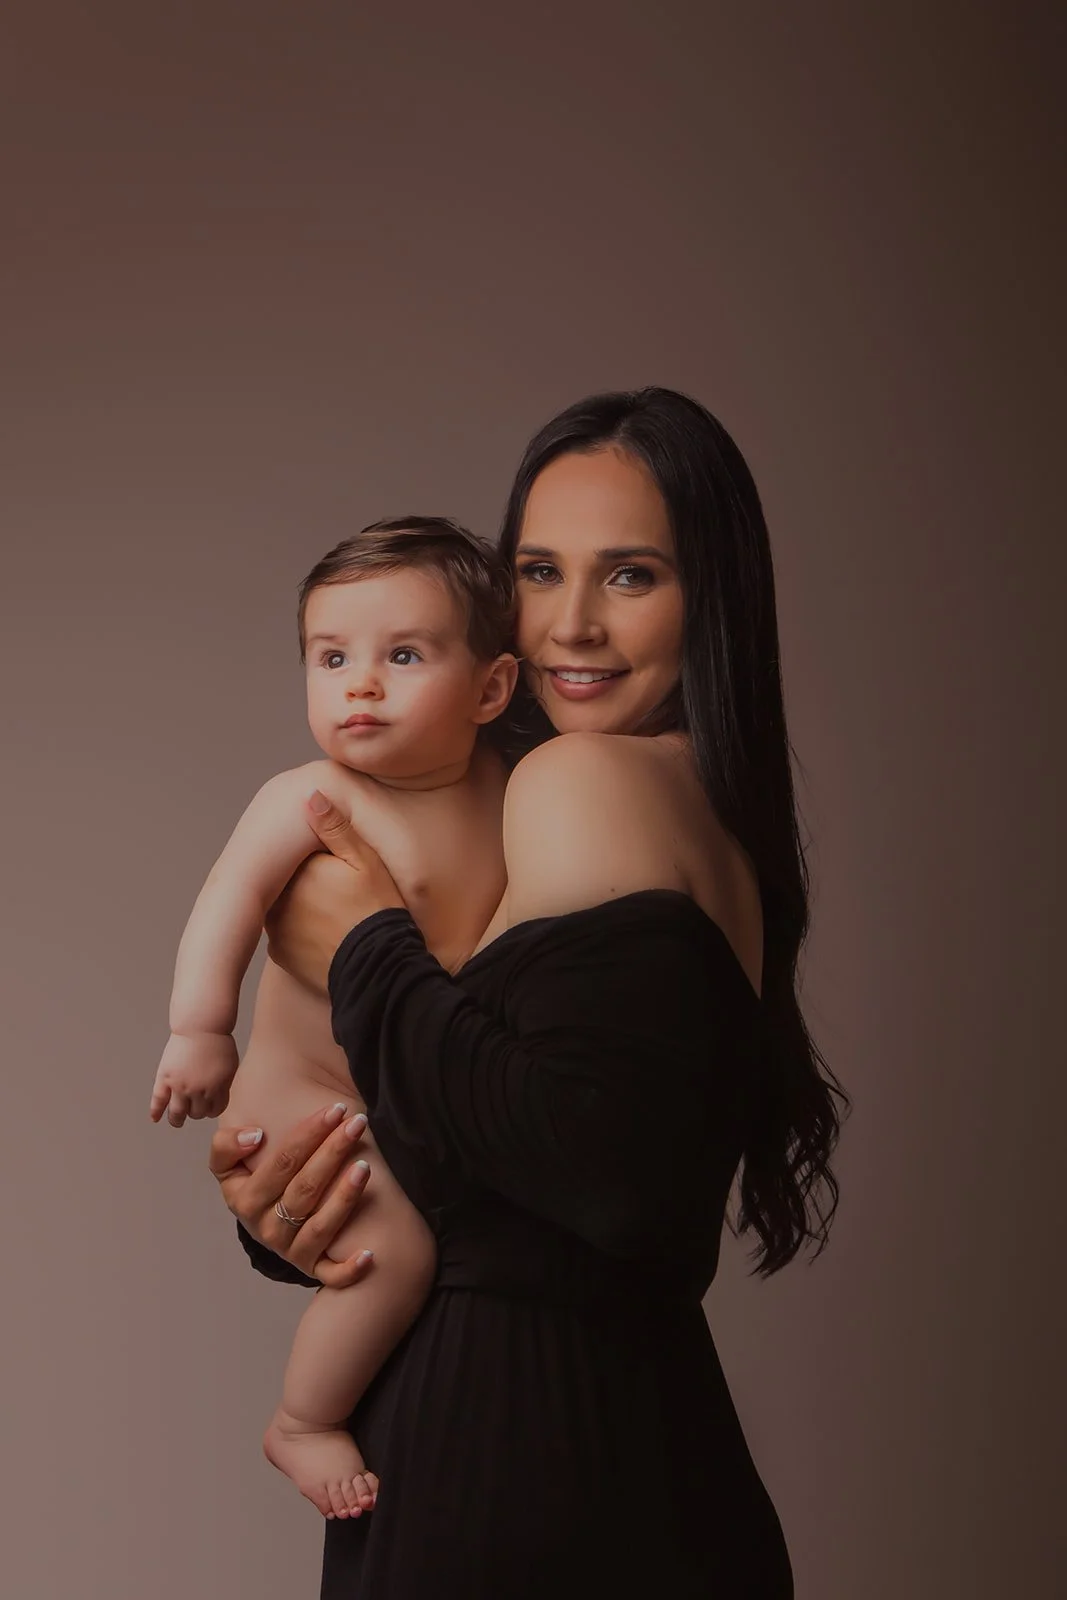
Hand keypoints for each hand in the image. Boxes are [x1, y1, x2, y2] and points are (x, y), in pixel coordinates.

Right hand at [151, 1030, 237, 1126]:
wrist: (200, 1026)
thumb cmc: (217, 1041)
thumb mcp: (229, 1066)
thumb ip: (224, 1084)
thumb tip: (218, 1098)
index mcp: (218, 1088)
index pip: (215, 1110)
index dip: (212, 1110)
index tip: (209, 1109)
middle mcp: (199, 1090)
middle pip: (197, 1113)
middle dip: (197, 1112)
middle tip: (194, 1110)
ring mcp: (180, 1086)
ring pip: (177, 1113)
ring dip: (177, 1120)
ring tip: (177, 1121)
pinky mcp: (165, 1079)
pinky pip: (158, 1100)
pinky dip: (156, 1111)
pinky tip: (155, 1118)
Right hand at [209, 1102, 375, 1288]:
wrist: (262, 1222)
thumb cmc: (255, 1181)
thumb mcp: (229, 1164)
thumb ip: (227, 1145)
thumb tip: (254, 1136)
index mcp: (243, 1199)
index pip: (281, 1162)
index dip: (308, 1133)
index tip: (335, 1109)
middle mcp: (266, 1228)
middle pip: (304, 1188)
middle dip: (333, 1152)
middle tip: (358, 1124)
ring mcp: (290, 1251)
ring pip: (320, 1226)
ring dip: (344, 1198)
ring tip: (365, 1167)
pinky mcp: (312, 1268)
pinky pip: (331, 1274)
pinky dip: (349, 1269)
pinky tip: (370, 1254)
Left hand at [265, 790, 404, 991]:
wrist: (378, 970)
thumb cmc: (377, 912)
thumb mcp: (366, 863)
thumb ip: (336, 828)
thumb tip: (310, 794)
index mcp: (296, 869)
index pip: (299, 851)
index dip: (320, 855)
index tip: (338, 866)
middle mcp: (277, 896)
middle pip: (289, 877)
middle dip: (308, 878)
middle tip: (340, 891)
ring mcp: (275, 927)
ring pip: (284, 903)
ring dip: (301, 903)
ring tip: (334, 911)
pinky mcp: (280, 953)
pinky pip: (286, 932)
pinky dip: (300, 930)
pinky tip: (325, 932)